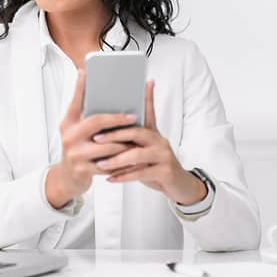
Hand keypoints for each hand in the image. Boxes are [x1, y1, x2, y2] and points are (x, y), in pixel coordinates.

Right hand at [45, 70, 137, 208]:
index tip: (87, 72)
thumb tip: (104, 95)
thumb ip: (87, 115)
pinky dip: (122, 160)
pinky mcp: (82, 169)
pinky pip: (108, 163)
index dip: (81, 87)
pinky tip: (132, 158)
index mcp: (68, 123)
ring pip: (107, 145)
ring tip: (138, 139)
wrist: (67, 177)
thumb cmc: (78, 149)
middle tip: (133, 116)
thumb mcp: (77, 130)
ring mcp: (75, 153)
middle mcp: (69, 135)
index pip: (75, 101)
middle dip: (117, 118)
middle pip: (96, 121)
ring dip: (124, 142)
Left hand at [91, 81, 206, 204]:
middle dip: (114, 135)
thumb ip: (131, 142)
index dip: (145, 98)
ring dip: (116, 160)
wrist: (180, 185)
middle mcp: (160, 141)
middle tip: (96, 139)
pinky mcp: (166, 171)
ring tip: (101, 164)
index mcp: (153, 133)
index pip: (148, 112)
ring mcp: (164, 156)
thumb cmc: (157, 166)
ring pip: (136, 155)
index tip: (131, 91)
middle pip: (136, 132)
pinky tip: (111, 179)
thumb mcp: (146, 151)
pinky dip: (123, 176)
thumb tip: (105, 134)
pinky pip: (140, 173)